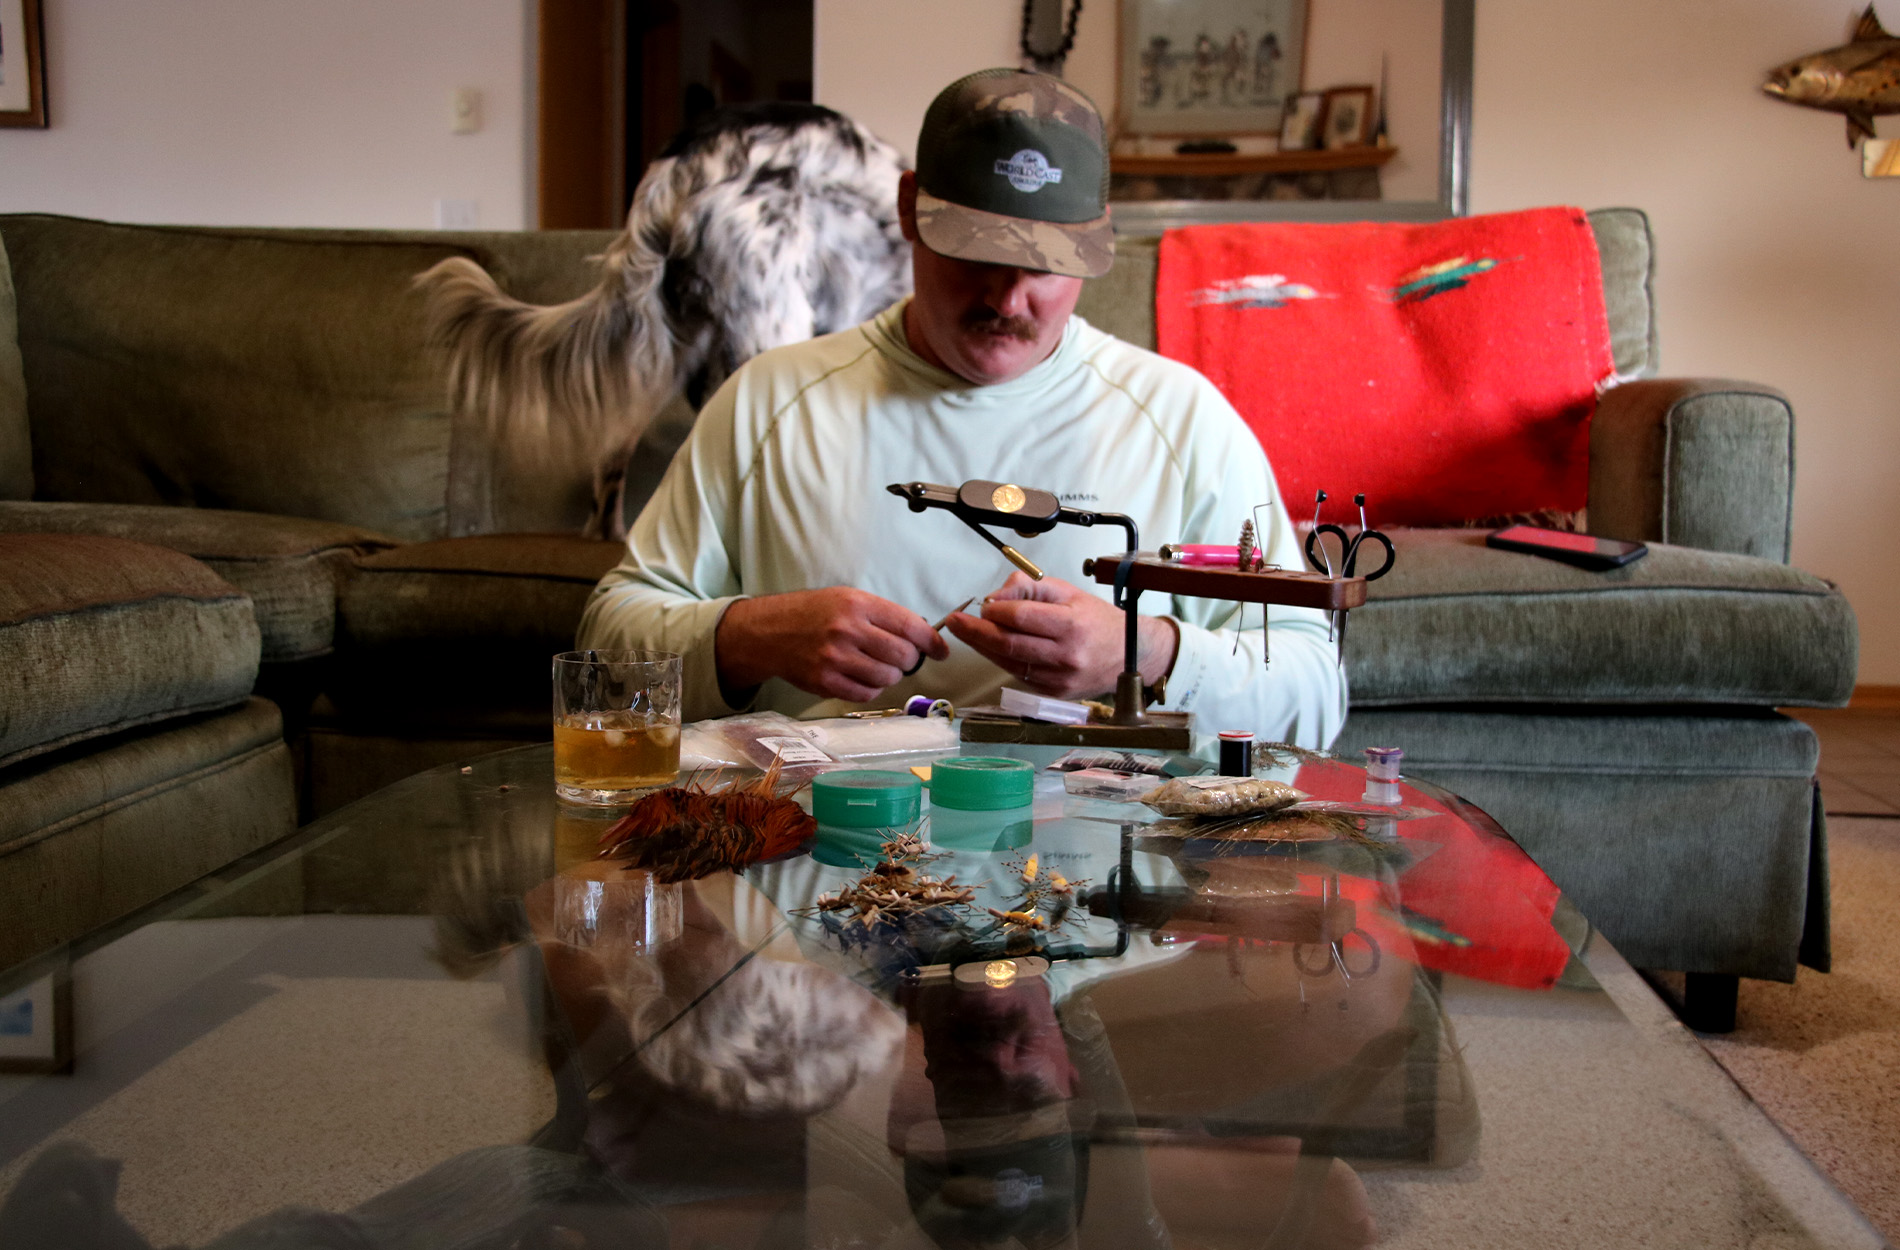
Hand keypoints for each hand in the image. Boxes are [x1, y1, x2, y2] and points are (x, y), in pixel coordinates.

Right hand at [715, 587, 949, 702]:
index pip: (909, 625)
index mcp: (857, 604)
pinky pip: (866, 693)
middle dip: (909, 660)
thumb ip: (884, 615)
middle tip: (902, 658)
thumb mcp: (849, 598)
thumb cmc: (815, 613)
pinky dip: (873, 688)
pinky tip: (864, 677)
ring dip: (891, 675)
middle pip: (903, 656)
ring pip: (888, 678)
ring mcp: (835, 659)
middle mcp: (847, 630)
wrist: (771, 631)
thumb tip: (923, 637)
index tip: (940, 650)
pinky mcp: (825, 682)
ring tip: (879, 667)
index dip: (931, 641)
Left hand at [944, 573, 1178, 699]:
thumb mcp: (1068, 592)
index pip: (1020, 618)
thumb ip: (1030, 589)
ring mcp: (1059, 679)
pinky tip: (991, 648)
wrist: (1130, 654)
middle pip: (1008, 644)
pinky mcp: (1055, 694)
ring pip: (1008, 662)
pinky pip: (1019, 675)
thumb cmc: (1097, 620)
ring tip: (965, 632)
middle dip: (975, 632)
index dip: (995, 611)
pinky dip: (1001, 661)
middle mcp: (1066, 655)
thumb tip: (995, 597)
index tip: (982, 604)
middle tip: (955, 621)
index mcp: (1071, 626)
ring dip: (982, 647)